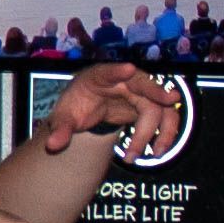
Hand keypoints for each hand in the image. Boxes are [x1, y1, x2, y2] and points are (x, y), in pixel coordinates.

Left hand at [38, 63, 180, 163]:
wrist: (87, 107)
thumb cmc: (77, 105)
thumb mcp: (64, 117)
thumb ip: (60, 129)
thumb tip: (53, 145)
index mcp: (98, 77)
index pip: (108, 71)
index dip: (117, 70)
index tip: (129, 68)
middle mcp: (124, 81)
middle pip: (144, 83)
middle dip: (157, 90)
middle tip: (170, 99)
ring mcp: (139, 93)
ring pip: (158, 106)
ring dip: (160, 128)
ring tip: (151, 153)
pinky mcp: (148, 107)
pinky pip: (164, 118)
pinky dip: (165, 133)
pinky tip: (158, 151)